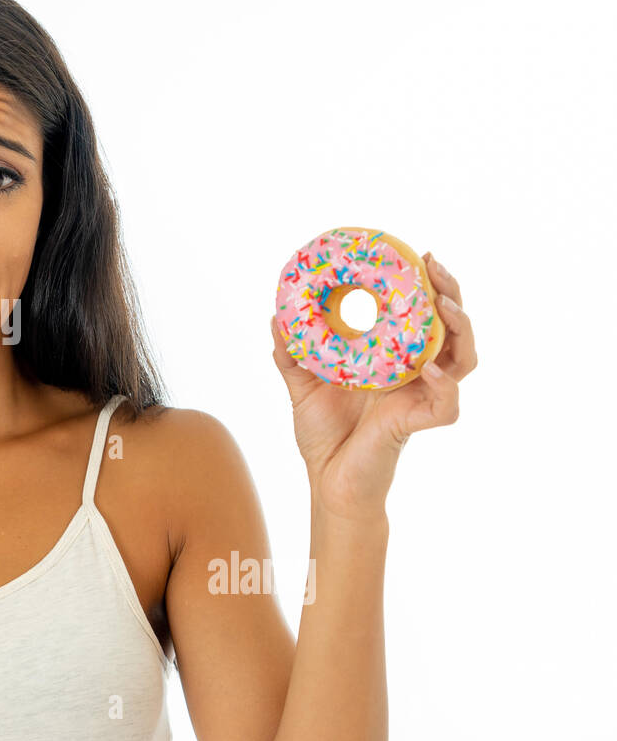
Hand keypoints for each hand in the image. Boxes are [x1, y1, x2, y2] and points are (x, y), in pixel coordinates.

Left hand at [269, 252, 476, 516]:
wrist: (328, 483)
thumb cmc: (324, 438)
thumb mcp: (302, 386)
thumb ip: (292, 353)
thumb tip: (276, 317)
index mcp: (394, 360)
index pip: (424, 317)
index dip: (429, 287)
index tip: (420, 256)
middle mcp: (415, 376)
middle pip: (453, 329)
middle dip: (451, 295)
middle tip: (435, 268)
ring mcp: (421, 399)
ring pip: (463, 361)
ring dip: (459, 331)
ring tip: (445, 307)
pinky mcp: (418, 425)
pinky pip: (446, 405)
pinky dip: (444, 386)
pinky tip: (429, 369)